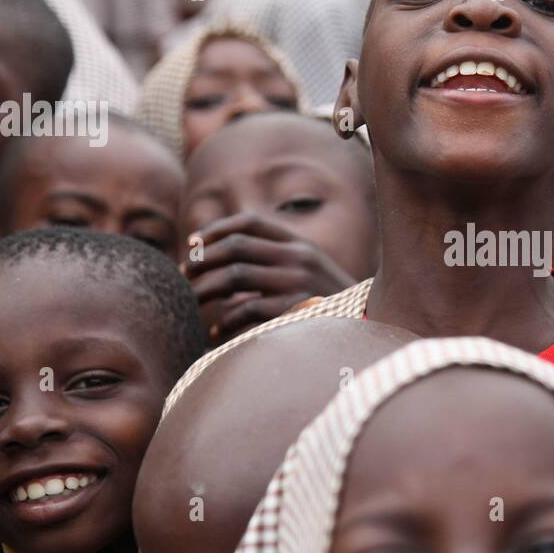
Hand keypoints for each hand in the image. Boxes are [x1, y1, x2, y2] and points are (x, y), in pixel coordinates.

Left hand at [182, 212, 356, 344]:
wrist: (369, 328)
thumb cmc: (331, 304)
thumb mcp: (313, 272)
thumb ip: (280, 261)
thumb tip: (229, 263)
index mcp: (300, 244)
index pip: (251, 222)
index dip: (217, 229)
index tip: (193, 243)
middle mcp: (298, 257)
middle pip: (236, 246)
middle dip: (203, 259)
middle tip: (184, 276)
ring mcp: (297, 283)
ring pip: (235, 275)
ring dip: (205, 288)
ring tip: (192, 301)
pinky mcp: (294, 311)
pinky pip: (246, 309)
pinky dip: (225, 320)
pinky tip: (216, 330)